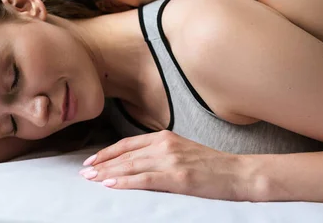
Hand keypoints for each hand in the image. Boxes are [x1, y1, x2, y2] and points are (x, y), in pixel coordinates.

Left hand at [79, 130, 248, 199]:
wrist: (238, 173)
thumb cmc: (211, 165)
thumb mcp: (182, 151)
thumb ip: (160, 152)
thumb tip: (136, 162)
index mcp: (165, 137)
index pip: (127, 143)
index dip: (107, 152)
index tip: (92, 160)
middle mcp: (164, 145)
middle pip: (125, 155)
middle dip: (102, 164)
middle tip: (84, 173)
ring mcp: (170, 160)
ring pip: (130, 166)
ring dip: (107, 173)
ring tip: (91, 179)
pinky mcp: (177, 176)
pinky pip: (144, 179)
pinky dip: (125, 182)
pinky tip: (111, 185)